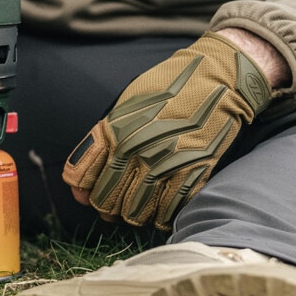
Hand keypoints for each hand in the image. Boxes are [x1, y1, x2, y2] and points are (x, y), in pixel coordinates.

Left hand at [61, 33, 273, 228]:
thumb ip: (102, 140)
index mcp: (116, 130)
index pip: (83, 174)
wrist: (216, 78)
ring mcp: (166, 164)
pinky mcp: (193, 173)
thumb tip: (79, 181)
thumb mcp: (126, 105)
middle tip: (112, 203)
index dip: (82, 188)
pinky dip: (160, 217)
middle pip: (107, 199)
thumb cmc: (168, 88)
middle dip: (105, 205)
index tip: (85, 191)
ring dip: (131, 214)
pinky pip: (168, 211)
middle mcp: (138, 150)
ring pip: (135, 211)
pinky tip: (159, 210)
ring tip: (134, 207)